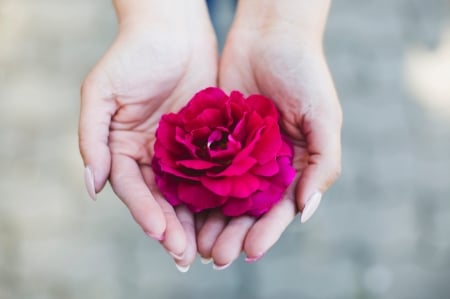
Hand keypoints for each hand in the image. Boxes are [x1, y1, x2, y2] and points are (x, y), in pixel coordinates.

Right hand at [78, 0, 217, 269]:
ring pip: (190, 192)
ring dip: (197, 220)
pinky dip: (219, 194)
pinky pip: (214, 171)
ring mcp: (182, 150)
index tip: (161, 234)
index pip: (134, 190)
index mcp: (125, 149)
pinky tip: (229, 213)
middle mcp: (153, 155)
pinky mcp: (209, 140)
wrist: (173, 29)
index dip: (145, 213)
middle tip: (186, 256)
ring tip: (208, 247)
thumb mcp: (101, 93)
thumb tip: (91, 187)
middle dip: (173, 228)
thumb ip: (93, 140)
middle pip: (162, 199)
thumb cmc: (132, 55)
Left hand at [196, 0, 341, 267]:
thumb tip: (306, 210)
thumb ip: (323, 164)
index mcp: (295, 166)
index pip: (280, 209)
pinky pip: (204, 169)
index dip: (266, 233)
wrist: (269, 35)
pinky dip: (195, 190)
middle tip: (215, 256)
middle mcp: (266, 165)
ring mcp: (239, 153)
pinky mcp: (215, 138)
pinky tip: (183, 208)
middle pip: (248, 210)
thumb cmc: (304, 73)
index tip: (250, 252)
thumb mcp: (324, 117)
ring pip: (222, 196)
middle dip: (233, 234)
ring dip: (211, 221)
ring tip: (196, 243)